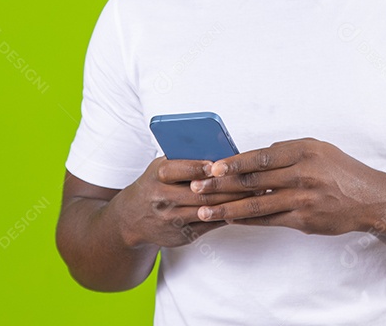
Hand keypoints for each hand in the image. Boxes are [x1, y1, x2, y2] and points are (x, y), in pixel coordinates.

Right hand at [113, 157, 243, 247]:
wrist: (131, 220)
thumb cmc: (153, 185)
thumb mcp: (159, 167)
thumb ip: (183, 159)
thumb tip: (218, 150)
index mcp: (157, 177)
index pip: (178, 170)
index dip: (198, 167)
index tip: (217, 164)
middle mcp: (163, 199)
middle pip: (199, 192)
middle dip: (227, 185)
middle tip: (251, 177)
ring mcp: (172, 220)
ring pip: (208, 210)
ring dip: (233, 201)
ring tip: (254, 192)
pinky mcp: (183, 235)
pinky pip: (210, 225)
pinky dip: (228, 216)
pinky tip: (244, 208)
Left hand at [188, 138, 385, 235]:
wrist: (369, 198)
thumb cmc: (340, 170)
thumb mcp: (318, 149)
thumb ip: (287, 150)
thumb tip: (255, 155)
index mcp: (303, 151)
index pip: (260, 157)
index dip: (233, 163)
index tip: (211, 167)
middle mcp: (303, 174)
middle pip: (253, 181)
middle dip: (221, 185)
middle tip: (196, 188)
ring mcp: (303, 199)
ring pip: (257, 204)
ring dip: (227, 208)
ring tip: (204, 210)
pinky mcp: (304, 220)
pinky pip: (269, 220)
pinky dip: (247, 220)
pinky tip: (230, 220)